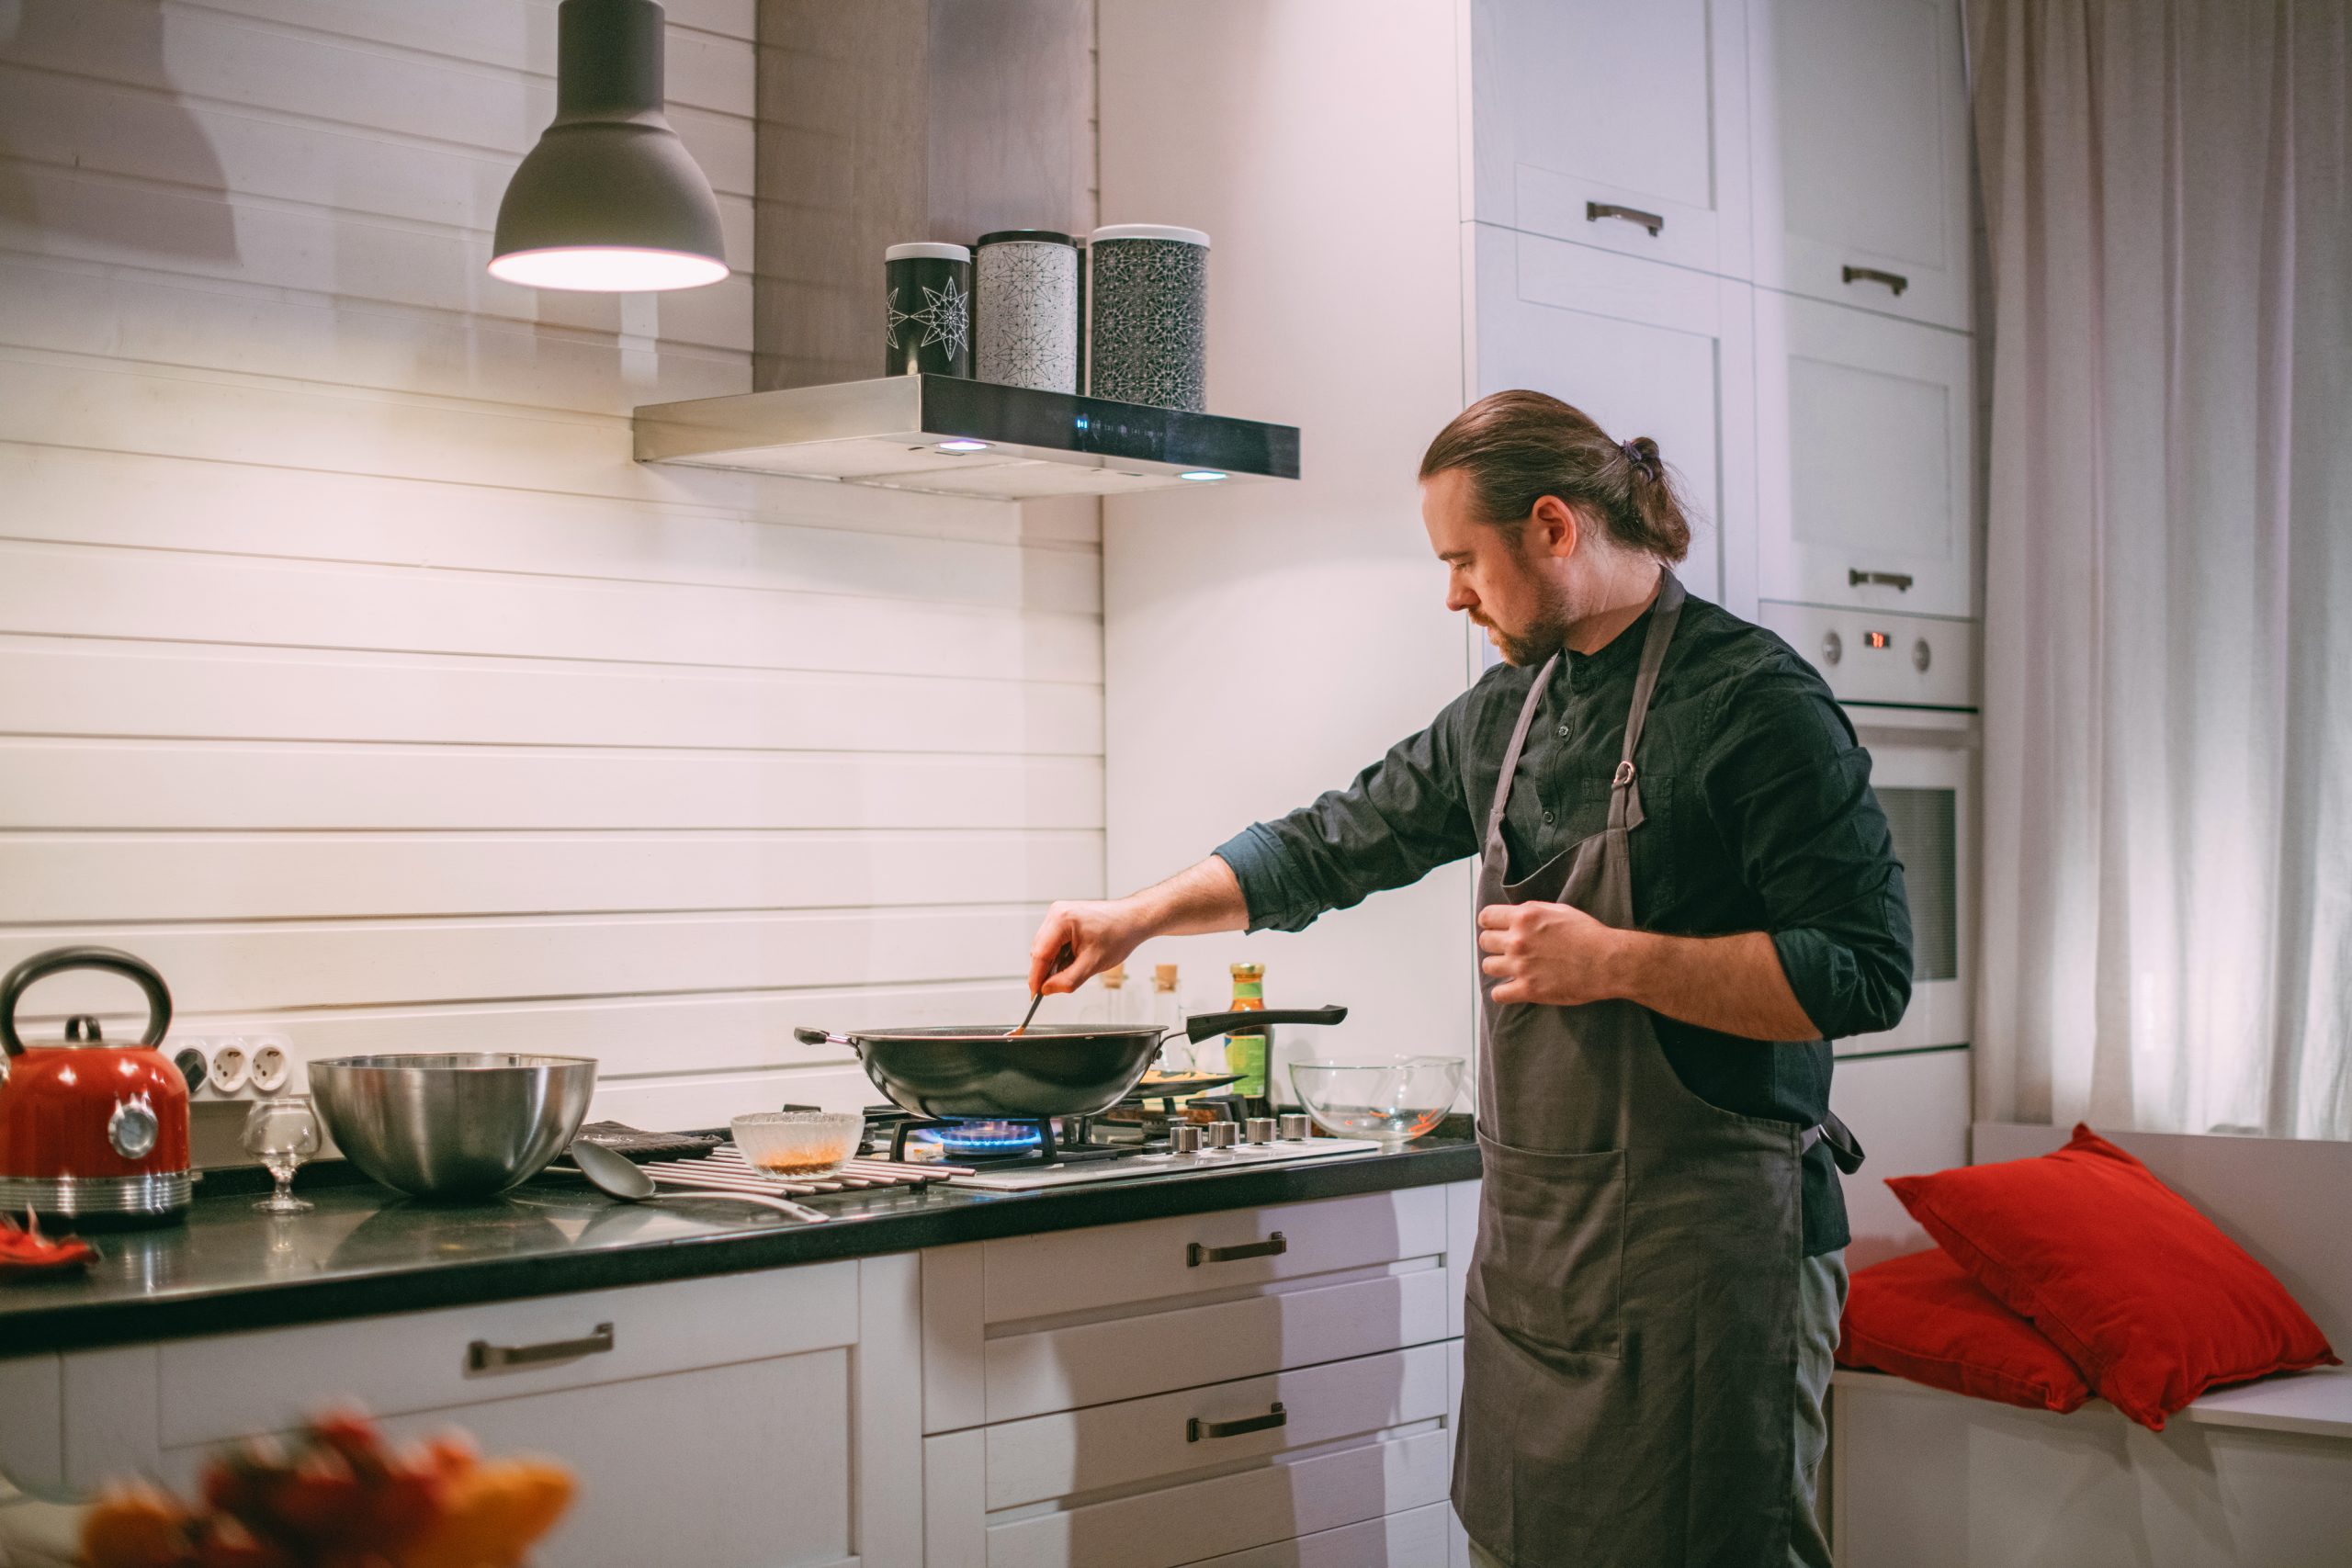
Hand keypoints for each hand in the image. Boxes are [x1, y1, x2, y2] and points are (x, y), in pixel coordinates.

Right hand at [1028, 899, 1154, 995]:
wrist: (1133, 920)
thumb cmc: (1119, 934)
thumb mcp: (1092, 964)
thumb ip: (1067, 980)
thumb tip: (1047, 989)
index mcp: (1061, 919)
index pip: (1040, 954)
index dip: (1036, 977)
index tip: (1035, 994)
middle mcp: (1057, 913)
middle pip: (1040, 950)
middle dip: (1046, 971)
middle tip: (1057, 987)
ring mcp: (1059, 914)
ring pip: (1045, 947)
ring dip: (1055, 963)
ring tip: (1076, 968)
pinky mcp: (1064, 918)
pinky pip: (1053, 942)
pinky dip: (1060, 955)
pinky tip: (1075, 960)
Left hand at [1477, 900, 1630, 1006]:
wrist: (1608, 962)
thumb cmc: (1588, 934)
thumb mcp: (1559, 910)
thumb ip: (1532, 911)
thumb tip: (1515, 915)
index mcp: (1524, 917)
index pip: (1486, 917)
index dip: (1490, 923)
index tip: (1496, 929)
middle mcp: (1518, 940)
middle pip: (1485, 942)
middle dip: (1495, 945)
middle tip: (1510, 950)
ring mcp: (1521, 966)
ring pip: (1488, 966)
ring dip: (1498, 967)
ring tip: (1513, 968)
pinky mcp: (1528, 990)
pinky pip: (1498, 994)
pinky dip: (1503, 992)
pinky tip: (1514, 988)